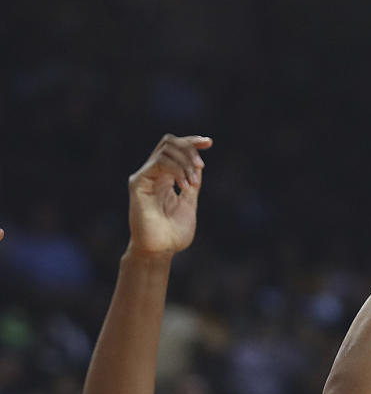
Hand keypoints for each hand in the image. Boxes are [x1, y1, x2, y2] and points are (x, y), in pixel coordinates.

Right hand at [127, 134, 211, 256]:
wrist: (160, 251)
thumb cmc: (173, 235)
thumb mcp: (189, 205)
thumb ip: (192, 184)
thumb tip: (199, 165)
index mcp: (166, 178)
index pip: (176, 149)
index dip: (192, 142)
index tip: (209, 142)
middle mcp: (154, 174)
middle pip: (169, 143)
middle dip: (189, 148)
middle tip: (201, 166)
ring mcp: (145, 177)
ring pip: (165, 149)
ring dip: (185, 162)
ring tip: (193, 183)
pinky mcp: (138, 182)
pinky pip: (158, 163)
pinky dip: (176, 169)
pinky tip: (185, 185)